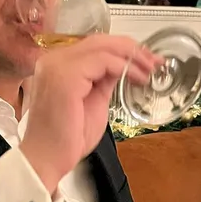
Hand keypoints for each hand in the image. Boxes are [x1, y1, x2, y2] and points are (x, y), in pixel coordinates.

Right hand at [20, 34, 160, 193]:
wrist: (46, 160)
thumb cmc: (64, 139)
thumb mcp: (93, 101)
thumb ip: (104, 81)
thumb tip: (121, 68)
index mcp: (57, 65)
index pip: (95, 45)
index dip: (124, 49)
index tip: (146, 60)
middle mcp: (53, 60)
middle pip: (100, 41)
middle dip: (132, 49)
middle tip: (154, 61)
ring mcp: (57, 66)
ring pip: (103, 47)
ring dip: (132, 57)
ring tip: (149, 70)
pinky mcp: (66, 76)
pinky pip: (103, 61)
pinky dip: (124, 67)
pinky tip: (137, 78)